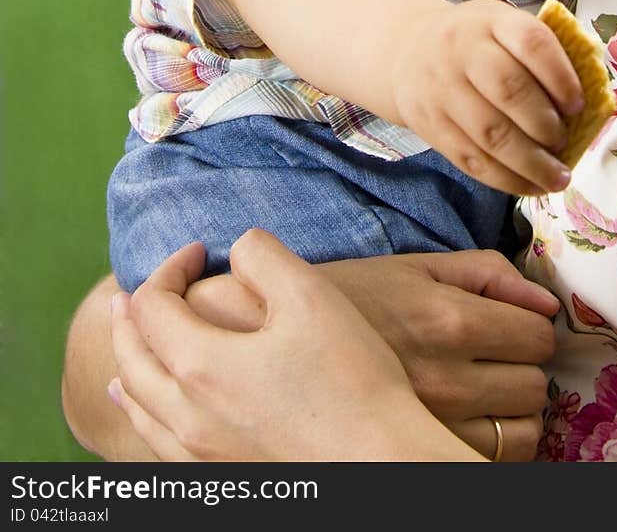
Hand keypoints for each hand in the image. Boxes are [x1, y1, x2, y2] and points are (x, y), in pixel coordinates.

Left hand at [109, 230, 484, 461]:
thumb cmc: (351, 380)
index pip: (153, 304)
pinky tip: (151, 409)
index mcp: (200, 365)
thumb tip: (237, 249)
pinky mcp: (220, 476)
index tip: (199, 251)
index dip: (169, 267)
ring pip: (139, 406)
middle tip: (133, 290)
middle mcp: (186, 414)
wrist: (381, 463)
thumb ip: (263, 256)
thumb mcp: (311, 295)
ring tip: (126, 344)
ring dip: (128, 364)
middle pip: (131, 357)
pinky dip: (143, 412)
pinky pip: (158, 442)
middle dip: (131, 315)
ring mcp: (200, 453)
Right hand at [186, 245, 559, 461]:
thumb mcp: (414, 266)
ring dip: (516, 410)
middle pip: (535, 384)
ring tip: (488, 392)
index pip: (538, 334)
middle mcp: (448, 375)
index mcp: (449, 318)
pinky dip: (496, 445)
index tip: (512, 328)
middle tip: (498, 358)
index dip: (532, 329)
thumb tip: (545, 299)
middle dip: (525, 368)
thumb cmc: (348, 298)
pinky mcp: (417, 452)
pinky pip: (493, 464)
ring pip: (523, 431)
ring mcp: (433, 423)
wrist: (274, 339)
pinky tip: (471, 421)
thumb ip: (485, 272)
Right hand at [387, 0, 584, 194]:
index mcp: (491, 21)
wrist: (405, 51)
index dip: (561, 76)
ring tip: (558, 177)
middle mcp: (462, 51)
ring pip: (490, 134)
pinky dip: (506, 180)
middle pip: (509, 91)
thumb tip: (593, 98)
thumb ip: (542, 53)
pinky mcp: (430, 126)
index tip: (579, 104)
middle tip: (564, 142)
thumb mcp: (502, 25)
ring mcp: (442, 90)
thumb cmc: (474, 41)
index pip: (531, 42)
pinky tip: (532, 186)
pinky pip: (471, 160)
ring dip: (531, 163)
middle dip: (545, 125)